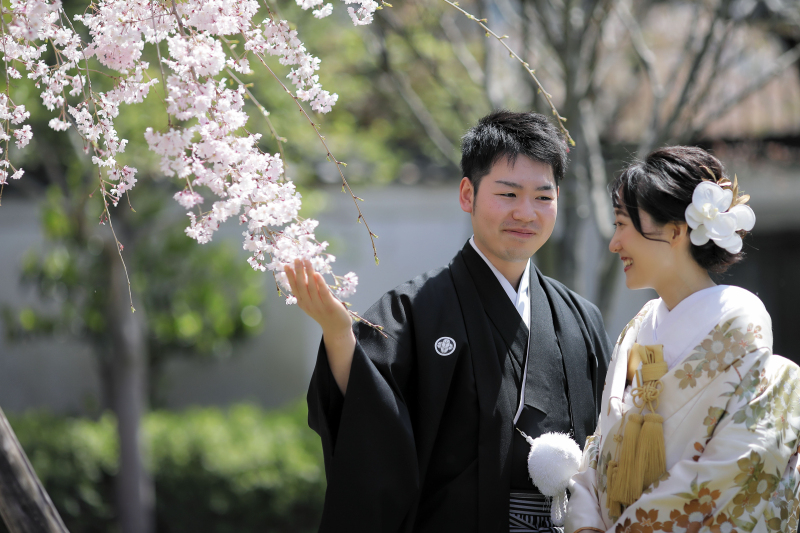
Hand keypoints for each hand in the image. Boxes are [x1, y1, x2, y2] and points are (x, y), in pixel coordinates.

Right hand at [285, 258, 354, 393]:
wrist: (337, 328)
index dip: (290, 276)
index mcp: (302, 303)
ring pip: (311, 287)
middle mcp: (308, 304)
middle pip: (301, 285)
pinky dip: (319, 283)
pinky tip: (317, 274)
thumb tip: (304, 273)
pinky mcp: (330, 305)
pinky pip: (323, 292)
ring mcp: (318, 305)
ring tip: (306, 261)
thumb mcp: (312, 301)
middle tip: (296, 259)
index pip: (294, 287)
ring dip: (308, 273)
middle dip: (298, 271)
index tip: (286, 265)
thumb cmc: (324, 312)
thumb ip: (308, 290)